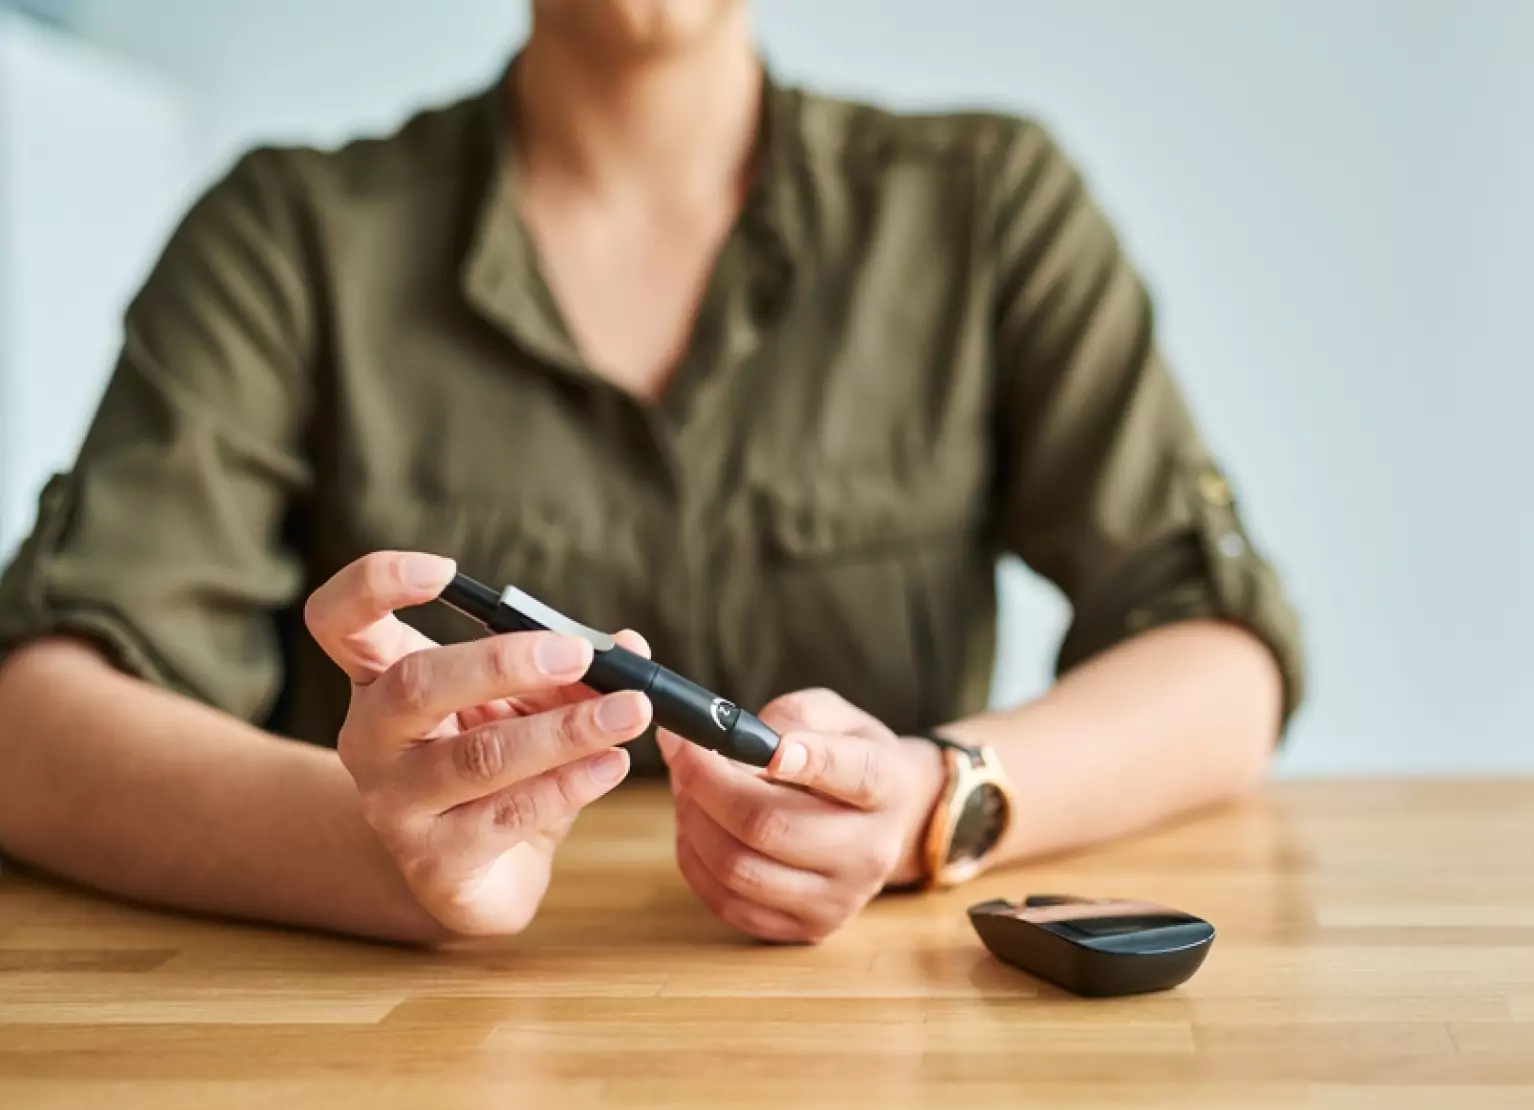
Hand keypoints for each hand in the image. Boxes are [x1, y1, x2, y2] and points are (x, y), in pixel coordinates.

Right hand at [304, 550, 652, 936]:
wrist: (477, 874)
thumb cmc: (496, 769)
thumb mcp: (526, 705)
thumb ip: (565, 671)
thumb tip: (627, 647)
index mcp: (377, 680)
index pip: (338, 619)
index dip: (378, 584)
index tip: (446, 570)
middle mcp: (370, 740)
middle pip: (414, 685)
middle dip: (503, 662)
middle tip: (578, 654)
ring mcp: (394, 806)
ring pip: (478, 757)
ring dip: (564, 730)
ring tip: (628, 711)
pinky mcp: (434, 864)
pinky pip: (509, 814)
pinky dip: (571, 784)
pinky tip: (612, 763)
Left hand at [658, 688, 943, 943]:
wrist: (886, 819)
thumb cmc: (844, 755)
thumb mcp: (833, 716)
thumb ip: (790, 718)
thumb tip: (730, 743)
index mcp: (885, 784)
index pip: (852, 774)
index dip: (808, 759)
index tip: (769, 748)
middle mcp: (869, 849)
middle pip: (769, 825)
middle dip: (706, 783)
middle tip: (681, 751)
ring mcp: (840, 897)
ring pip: (739, 869)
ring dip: (693, 821)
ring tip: (684, 789)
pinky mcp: (808, 927)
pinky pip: (729, 903)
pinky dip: (696, 861)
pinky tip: (695, 828)